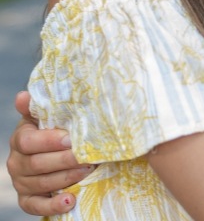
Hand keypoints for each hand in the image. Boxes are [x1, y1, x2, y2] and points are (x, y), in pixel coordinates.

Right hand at [7, 91, 91, 215]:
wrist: (57, 149)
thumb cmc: (56, 128)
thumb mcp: (48, 115)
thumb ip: (38, 107)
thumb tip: (23, 96)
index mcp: (20, 138)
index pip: (28, 141)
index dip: (49, 141)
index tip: (71, 139)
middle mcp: (16, 162)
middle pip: (37, 164)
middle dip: (65, 160)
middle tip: (88, 156)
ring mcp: (21, 183)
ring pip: (41, 184)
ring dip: (66, 178)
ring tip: (88, 171)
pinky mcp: (28, 199)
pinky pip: (36, 207)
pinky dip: (53, 206)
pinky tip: (70, 201)